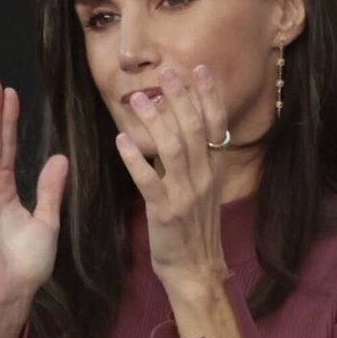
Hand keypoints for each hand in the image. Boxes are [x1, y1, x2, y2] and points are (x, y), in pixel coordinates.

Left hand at [114, 64, 249, 337]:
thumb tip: (183, 127)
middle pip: (194, 129)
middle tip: (166, 71)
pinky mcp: (165, 212)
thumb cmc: (193, 228)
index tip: (198, 68)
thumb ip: (195, 160)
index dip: (207, 96)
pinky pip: (149, 180)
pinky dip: (135, 159)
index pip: (215, 125)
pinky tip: (121, 141)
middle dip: (180, 98)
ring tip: (137, 99)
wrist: (195, 269)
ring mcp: (186, 194)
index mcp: (212, 170)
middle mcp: (204, 177)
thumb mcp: (201, 189)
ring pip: (174, 149)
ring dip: (155, 122)